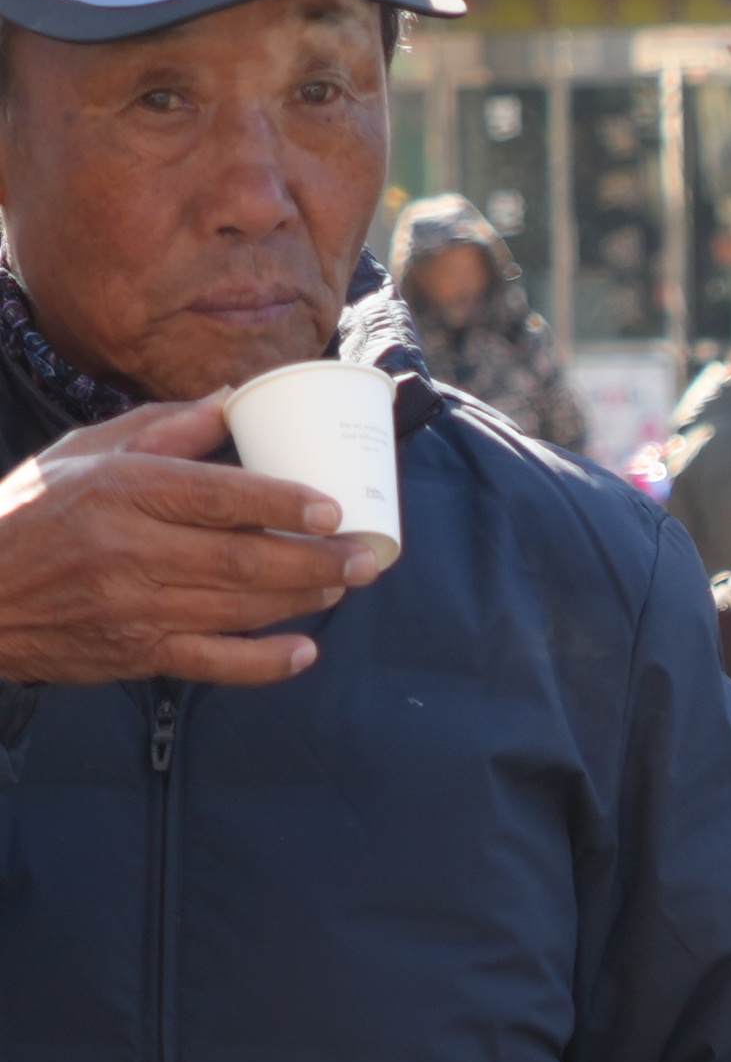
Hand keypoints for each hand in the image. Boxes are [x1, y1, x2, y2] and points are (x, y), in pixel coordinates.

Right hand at [0, 398, 373, 686]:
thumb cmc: (30, 512)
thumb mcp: (83, 454)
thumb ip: (162, 429)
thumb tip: (234, 398)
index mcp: (120, 492)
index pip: (215, 496)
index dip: (282, 503)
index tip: (333, 508)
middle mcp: (129, 551)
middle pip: (243, 559)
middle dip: (317, 560)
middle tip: (367, 556)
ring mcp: (134, 608)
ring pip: (240, 610)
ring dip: (302, 600)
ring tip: (342, 585)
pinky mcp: (135, 654)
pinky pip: (215, 663)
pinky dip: (266, 662)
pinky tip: (305, 650)